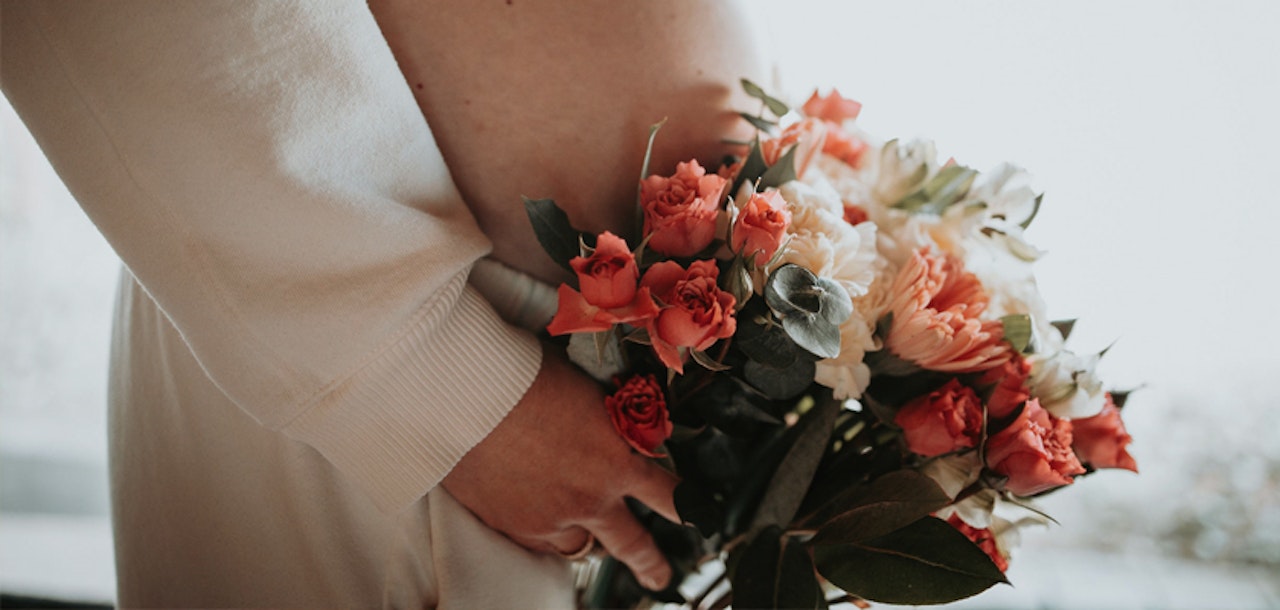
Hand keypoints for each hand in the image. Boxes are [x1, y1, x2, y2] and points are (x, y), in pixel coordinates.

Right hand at [442, 345, 679, 589]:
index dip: (688, 507)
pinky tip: (544, 525)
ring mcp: (550, 519)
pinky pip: (539, 544)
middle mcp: (590, 498)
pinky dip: (546, 536)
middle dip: (651, 563)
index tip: (698, 515)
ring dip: (589, 543)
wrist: (470, 396)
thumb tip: (612, 418)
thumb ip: (605, 416)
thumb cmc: (526, 376)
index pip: (669, 495)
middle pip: (633, 544)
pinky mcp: (512, 525)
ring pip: (581, 547)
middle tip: (660, 575)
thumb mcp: (586, 389)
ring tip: (593, 544)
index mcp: (618, 460)